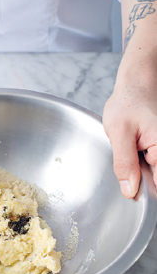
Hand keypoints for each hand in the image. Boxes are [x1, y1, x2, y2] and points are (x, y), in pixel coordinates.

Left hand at [103, 52, 156, 197]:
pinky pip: (150, 162)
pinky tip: (135, 146)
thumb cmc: (129, 102)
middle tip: (130, 152)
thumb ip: (124, 163)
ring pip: (151, 171)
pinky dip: (140, 159)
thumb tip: (129, 190)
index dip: (143, 188)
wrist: (136, 83)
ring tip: (133, 145)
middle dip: (139, 173)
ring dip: (139, 165)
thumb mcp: (119, 132)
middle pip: (155, 179)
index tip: (131, 187)